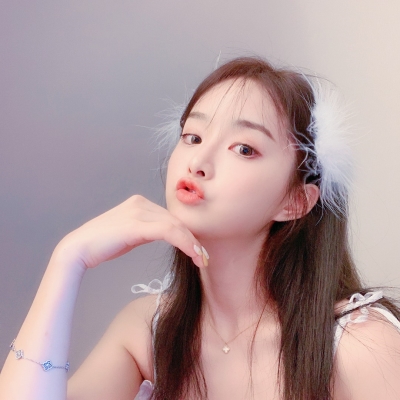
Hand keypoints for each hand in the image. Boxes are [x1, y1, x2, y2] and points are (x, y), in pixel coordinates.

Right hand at [54, 195, 205, 270]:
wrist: (79, 249)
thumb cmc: (104, 245)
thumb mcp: (131, 233)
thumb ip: (148, 229)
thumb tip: (169, 234)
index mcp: (140, 203)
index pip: (170, 218)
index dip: (187, 234)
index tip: (198, 250)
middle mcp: (141, 203)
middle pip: (175, 221)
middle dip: (193, 239)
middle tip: (204, 257)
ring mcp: (138, 212)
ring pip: (175, 226)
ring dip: (192, 243)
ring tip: (201, 259)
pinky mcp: (136, 224)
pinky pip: (168, 232)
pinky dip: (184, 243)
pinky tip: (193, 254)